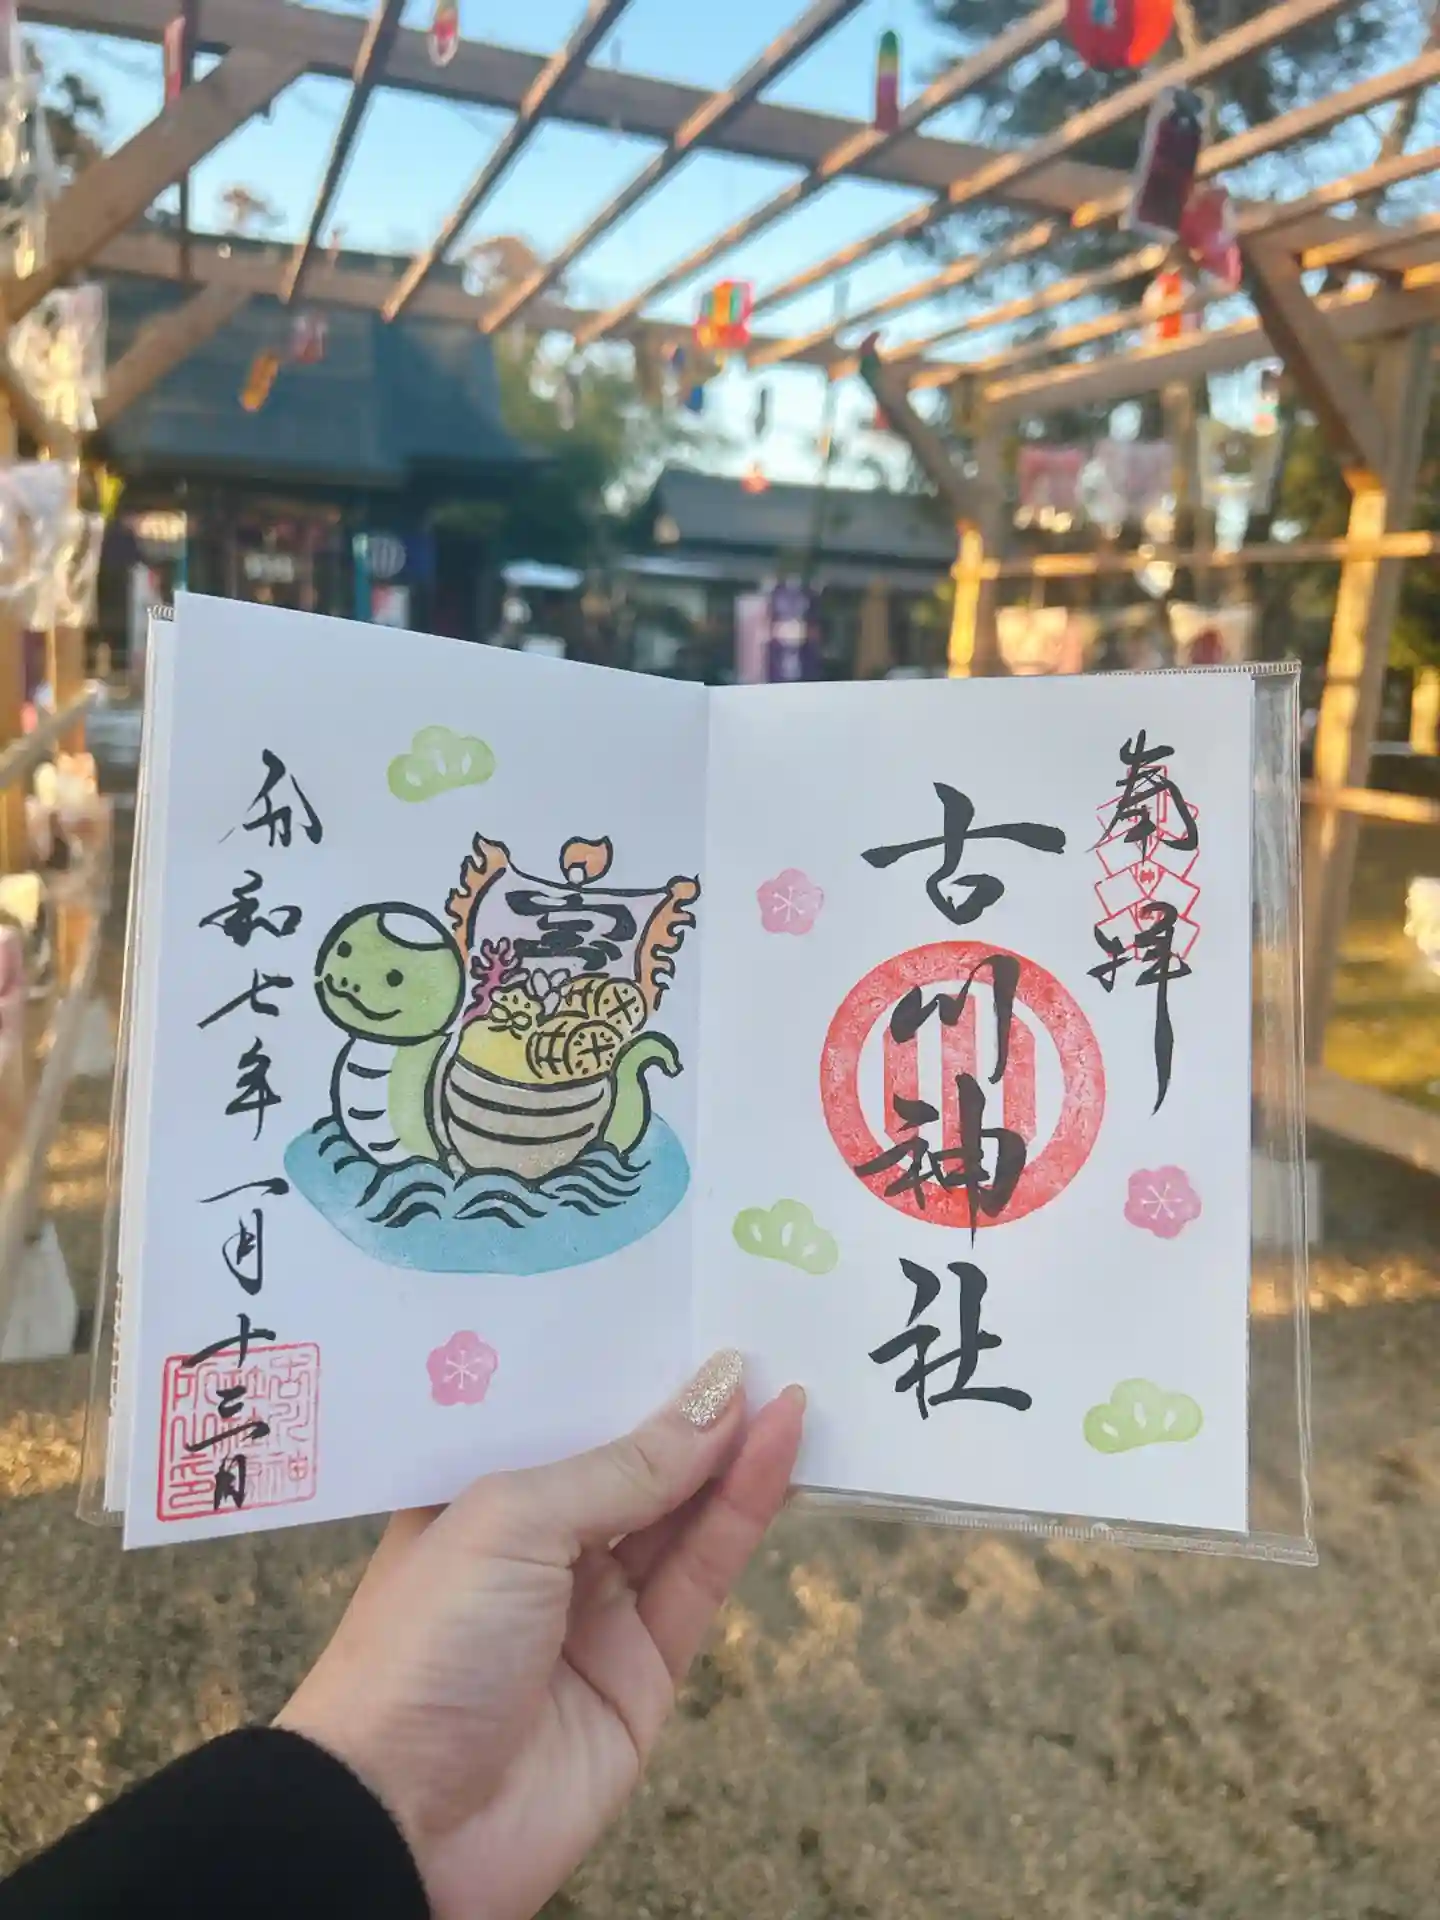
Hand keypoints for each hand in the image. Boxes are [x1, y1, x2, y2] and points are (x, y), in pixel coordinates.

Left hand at [276, 1352, 803, 1919]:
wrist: (402, 1827)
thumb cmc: (424, 1645)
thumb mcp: (512, 1521)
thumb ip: (625, 1465)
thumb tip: (719, 1393)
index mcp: (474, 1496)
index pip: (561, 1414)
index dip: (622, 1363)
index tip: (686, 1302)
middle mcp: (535, 1545)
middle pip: (631, 1461)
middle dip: (690, 1404)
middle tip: (761, 1329)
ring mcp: (593, 1608)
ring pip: (680, 1513)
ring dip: (733, 1449)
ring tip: (790, 1377)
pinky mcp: (645, 1669)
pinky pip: (703, 1575)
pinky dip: (745, 1511)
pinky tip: (778, 1446)